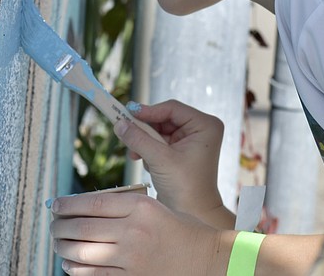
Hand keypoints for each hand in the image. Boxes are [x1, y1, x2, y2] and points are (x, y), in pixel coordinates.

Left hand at [49, 192, 234, 275]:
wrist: (211, 262)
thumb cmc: (184, 231)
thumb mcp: (157, 208)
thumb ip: (125, 207)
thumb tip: (86, 208)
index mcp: (142, 206)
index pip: (93, 202)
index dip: (68, 204)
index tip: (56, 204)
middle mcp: (134, 230)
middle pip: (82, 227)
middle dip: (60, 226)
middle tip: (52, 225)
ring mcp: (132, 258)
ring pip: (82, 251)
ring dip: (63, 247)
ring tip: (57, 243)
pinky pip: (94, 274)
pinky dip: (76, 268)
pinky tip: (70, 263)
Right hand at [114, 100, 232, 227]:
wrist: (195, 215)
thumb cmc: (186, 188)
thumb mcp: (159, 159)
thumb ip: (138, 139)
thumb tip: (119, 123)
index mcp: (204, 126)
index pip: (172, 108)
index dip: (148, 111)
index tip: (127, 112)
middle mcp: (200, 130)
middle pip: (163, 118)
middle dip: (145, 129)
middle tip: (124, 131)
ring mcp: (190, 141)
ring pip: (158, 130)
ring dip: (144, 140)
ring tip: (135, 153)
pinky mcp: (180, 151)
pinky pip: (158, 141)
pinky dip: (148, 148)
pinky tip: (142, 160)